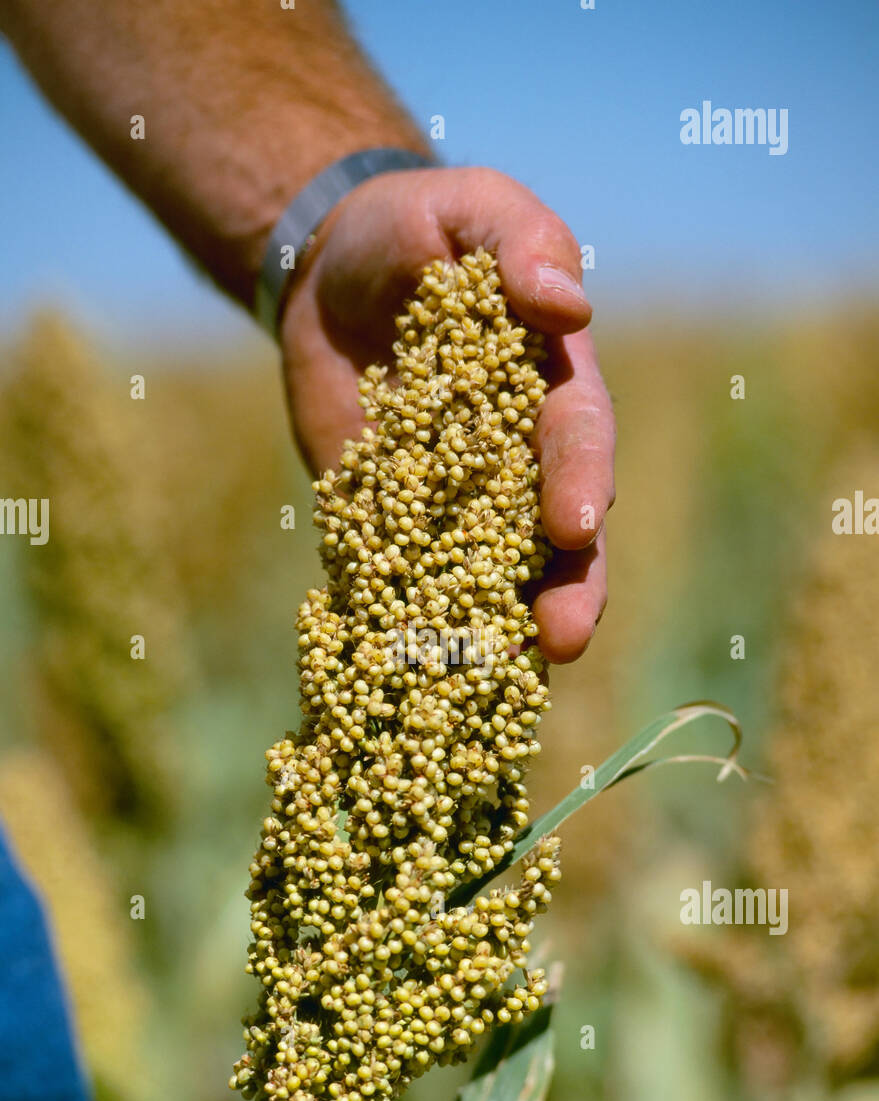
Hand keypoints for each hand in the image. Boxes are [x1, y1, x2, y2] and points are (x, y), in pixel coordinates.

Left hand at [279, 166, 614, 663]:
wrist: (330, 273)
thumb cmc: (415, 229)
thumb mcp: (468, 209)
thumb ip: (519, 244)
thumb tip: (568, 303)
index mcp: (551, 390)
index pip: (579, 446)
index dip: (580, 486)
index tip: (572, 527)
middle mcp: (519, 463)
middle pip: (559, 543)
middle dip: (567, 592)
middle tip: (562, 641)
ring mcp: (459, 504)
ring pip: (494, 581)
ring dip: (496, 634)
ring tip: (487, 683)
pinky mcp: (394, 528)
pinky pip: (406, 585)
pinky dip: (405, 628)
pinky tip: (397, 671)